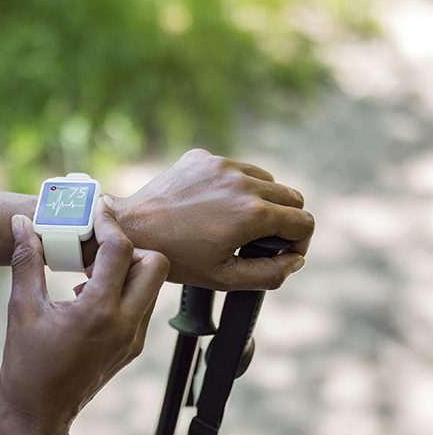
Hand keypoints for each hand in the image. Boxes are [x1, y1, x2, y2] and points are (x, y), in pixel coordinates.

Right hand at [0, 197, 169, 434]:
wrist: (40, 416)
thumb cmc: (26, 365)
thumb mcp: (22, 309)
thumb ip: (26, 261)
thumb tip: (22, 224)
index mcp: (98, 312)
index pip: (120, 250)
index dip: (107, 223)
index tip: (94, 209)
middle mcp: (125, 324)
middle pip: (155, 264)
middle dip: (129, 246)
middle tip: (97, 245)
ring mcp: (132, 339)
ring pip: (152, 286)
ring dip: (128, 268)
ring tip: (89, 269)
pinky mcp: (131, 348)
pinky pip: (142, 305)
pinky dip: (124, 290)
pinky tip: (89, 295)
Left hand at [113, 149, 313, 290]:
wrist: (131, 229)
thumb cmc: (176, 258)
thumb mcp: (224, 277)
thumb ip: (270, 274)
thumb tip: (295, 261)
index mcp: (252, 213)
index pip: (304, 221)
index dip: (300, 242)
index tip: (283, 253)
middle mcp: (242, 181)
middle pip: (292, 197)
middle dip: (285, 221)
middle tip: (263, 241)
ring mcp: (221, 164)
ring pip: (265, 180)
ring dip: (261, 201)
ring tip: (236, 224)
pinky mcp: (202, 156)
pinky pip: (234, 168)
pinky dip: (233, 186)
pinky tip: (210, 206)